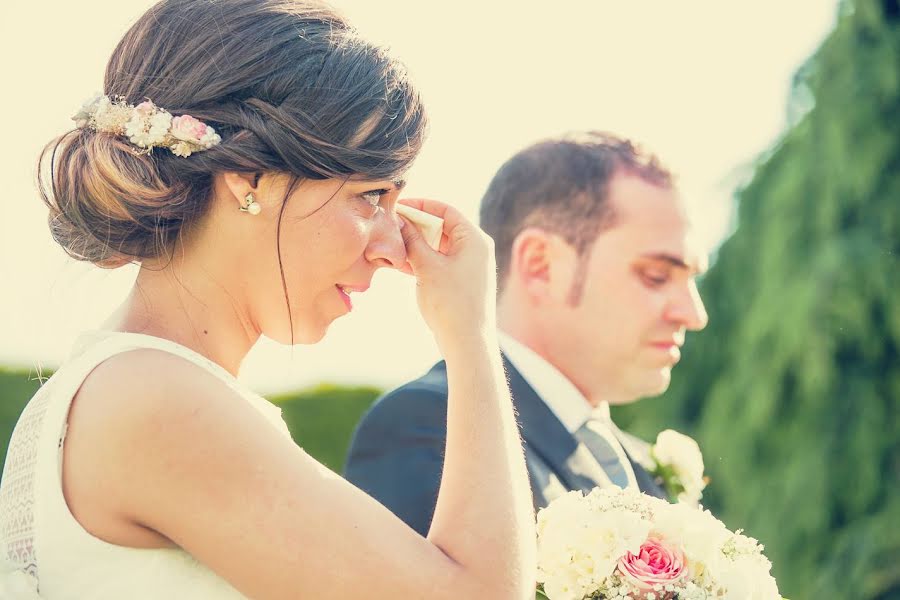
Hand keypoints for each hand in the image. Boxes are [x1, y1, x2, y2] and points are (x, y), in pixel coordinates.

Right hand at [397, 199, 496, 352]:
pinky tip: (402, 265)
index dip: (420, 206)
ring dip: (417, 245)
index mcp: (474, 239)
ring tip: (393, 247)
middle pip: (442, 227)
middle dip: (416, 226)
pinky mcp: (462, 281)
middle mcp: (476, 249)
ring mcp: (470, 266)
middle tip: (392, 227)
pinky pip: (441, 262)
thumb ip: (412, 241)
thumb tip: (399, 221)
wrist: (467, 342)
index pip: (445, 210)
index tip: (398, 207)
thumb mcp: (427, 267)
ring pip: (439, 246)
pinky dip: (423, 260)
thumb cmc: (452, 303)